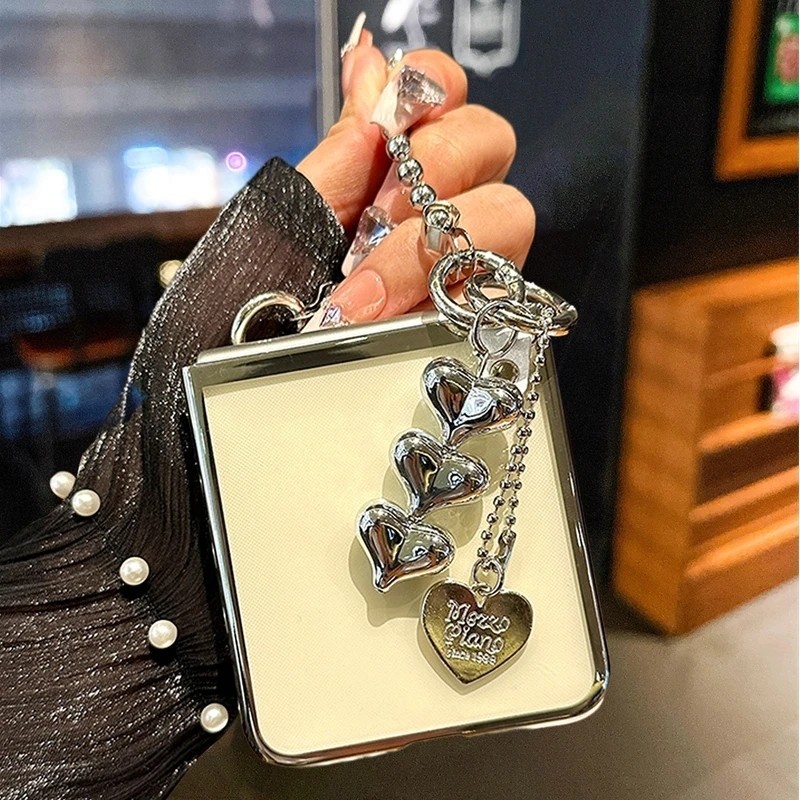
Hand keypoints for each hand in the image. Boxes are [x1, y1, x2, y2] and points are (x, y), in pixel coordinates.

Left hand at [297, 33, 534, 323]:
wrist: (263, 376)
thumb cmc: (272, 295)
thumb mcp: (297, 219)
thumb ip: (340, 152)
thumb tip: (370, 59)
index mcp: (397, 165)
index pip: (443, 89)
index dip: (428, 89)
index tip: (383, 133)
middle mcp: (444, 202)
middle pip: (490, 138)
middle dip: (434, 169)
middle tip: (376, 220)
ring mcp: (473, 259)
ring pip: (511, 213)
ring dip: (440, 245)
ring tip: (371, 295)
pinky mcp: (485, 318)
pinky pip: (503, 296)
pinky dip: (454, 303)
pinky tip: (410, 318)